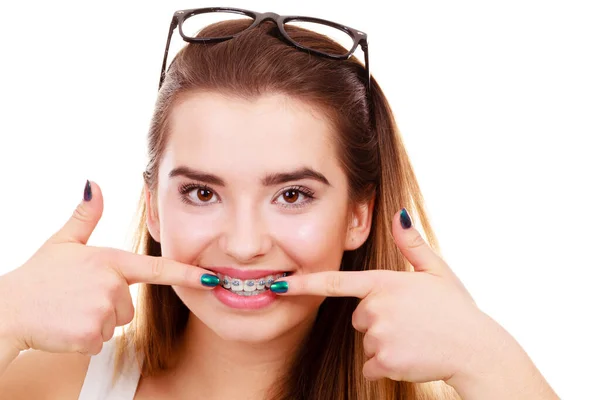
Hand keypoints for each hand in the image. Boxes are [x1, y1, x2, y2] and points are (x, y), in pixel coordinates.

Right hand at [0, 181, 217, 355]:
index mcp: (110, 261)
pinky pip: (100, 341)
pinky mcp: (90, 335)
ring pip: (115, 323)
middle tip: (78, 297)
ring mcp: (102, 311)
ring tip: (71, 310)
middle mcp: (111, 285)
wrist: (7, 310)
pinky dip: (85, 338)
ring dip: (97, 321)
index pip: (157, 269)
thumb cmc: (38, 276)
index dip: (187, 274)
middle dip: (109, 305)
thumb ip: (86, 216)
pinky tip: (66, 326)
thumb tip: (94, 184)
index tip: (213, 279)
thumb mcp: (63, 242)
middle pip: (129, 305)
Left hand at [271, 208, 501, 384]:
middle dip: (378, 321)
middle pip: (358, 317)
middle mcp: (377, 307)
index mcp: (384, 283)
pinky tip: (411, 357)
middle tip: (410, 322)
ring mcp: (379, 335)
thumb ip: (412, 244)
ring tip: (414, 339)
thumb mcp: (437, 271)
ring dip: (384, 344)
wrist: (477, 350)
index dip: (304, 284)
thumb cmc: (457, 310)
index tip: (277, 285)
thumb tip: (398, 214)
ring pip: (366, 342)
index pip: (335, 282)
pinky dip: (387, 365)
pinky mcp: (384, 361)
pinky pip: (371, 366)